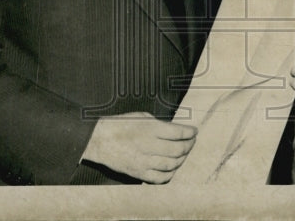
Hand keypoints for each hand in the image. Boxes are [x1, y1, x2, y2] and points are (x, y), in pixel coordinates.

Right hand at [81, 112, 196, 183]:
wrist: (100, 140)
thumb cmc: (121, 125)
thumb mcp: (142, 117)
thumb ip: (160, 125)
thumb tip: (177, 131)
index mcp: (151, 129)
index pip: (179, 133)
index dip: (190, 133)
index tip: (194, 132)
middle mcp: (149, 146)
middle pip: (178, 150)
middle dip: (189, 146)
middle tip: (192, 142)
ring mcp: (144, 162)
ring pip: (172, 165)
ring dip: (182, 160)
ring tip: (184, 154)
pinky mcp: (139, 173)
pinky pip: (160, 178)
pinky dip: (170, 174)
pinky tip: (172, 168)